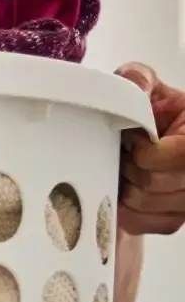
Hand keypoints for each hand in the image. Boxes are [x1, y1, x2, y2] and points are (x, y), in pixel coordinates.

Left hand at [117, 62, 184, 234]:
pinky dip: (126, 206)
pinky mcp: (174, 219)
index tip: (132, 137)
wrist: (156, 131)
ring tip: (125, 164)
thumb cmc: (156, 109)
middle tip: (123, 149)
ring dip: (125, 183)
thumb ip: (139, 79)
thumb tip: (132, 86)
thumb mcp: (149, 85)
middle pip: (155, 182)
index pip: (181, 156)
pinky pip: (144, 222)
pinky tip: (126, 185)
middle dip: (129, 164)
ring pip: (146, 203)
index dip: (146, 150)